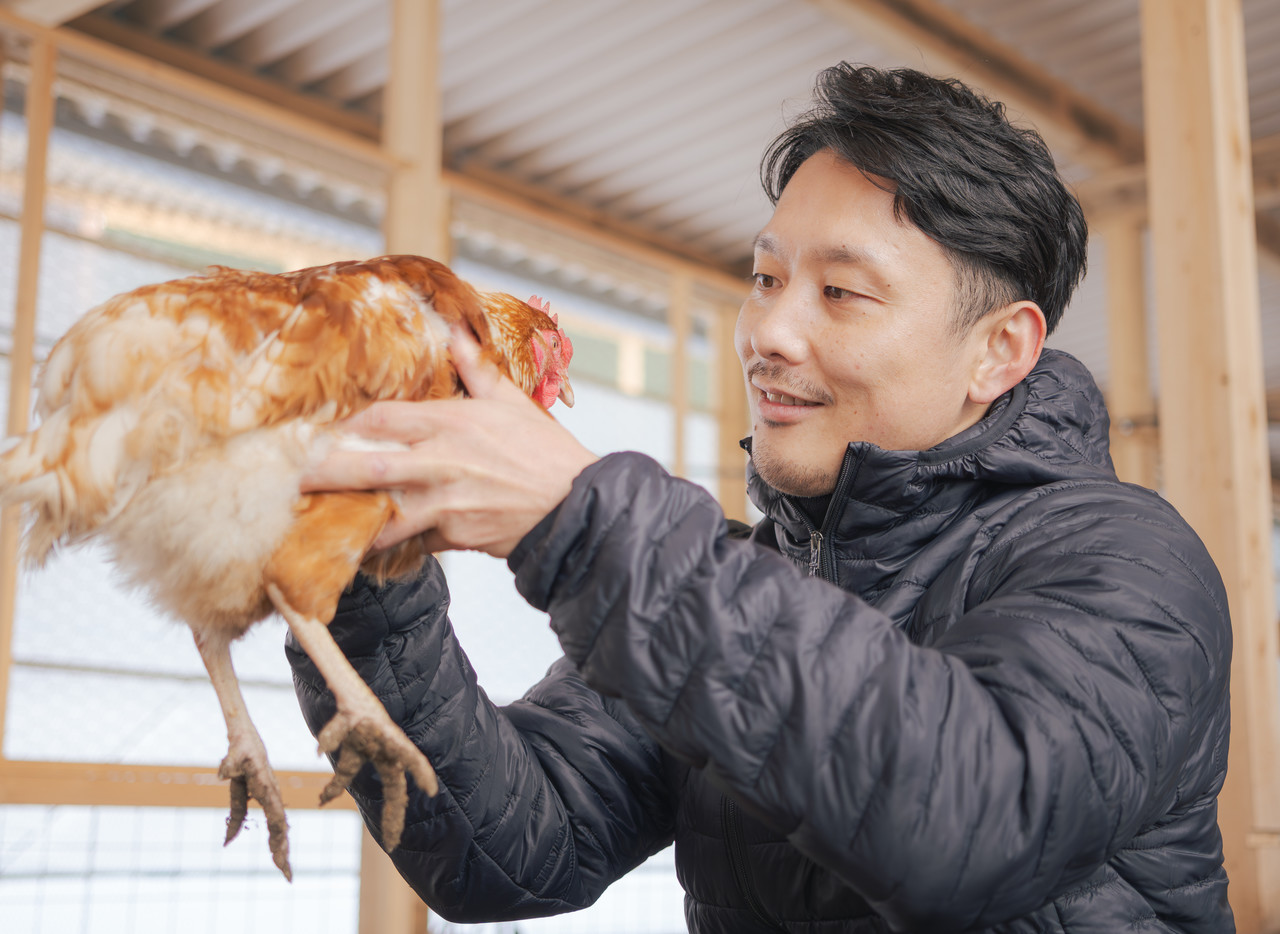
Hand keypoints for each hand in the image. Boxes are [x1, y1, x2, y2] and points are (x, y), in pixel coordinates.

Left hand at [302, 324, 597, 557]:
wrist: (575, 505)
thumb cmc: (545, 452)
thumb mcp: (511, 402)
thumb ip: (476, 369)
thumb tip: (455, 333)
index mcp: (451, 424)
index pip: (382, 420)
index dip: (341, 424)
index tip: (307, 428)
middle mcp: (440, 463)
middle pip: (366, 467)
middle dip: (322, 473)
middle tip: (286, 476)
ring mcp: (444, 504)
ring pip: (381, 514)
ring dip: (346, 519)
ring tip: (309, 522)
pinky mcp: (453, 536)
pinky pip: (410, 542)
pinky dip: (386, 545)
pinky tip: (360, 548)